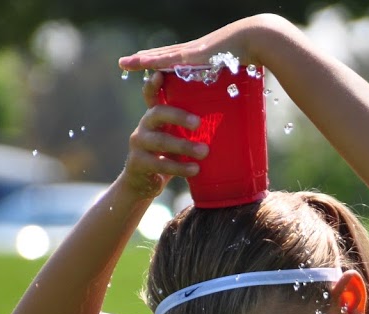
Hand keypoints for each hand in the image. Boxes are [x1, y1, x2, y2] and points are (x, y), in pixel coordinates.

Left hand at [117, 18, 263, 71]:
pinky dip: (152, 61)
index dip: (162, 60)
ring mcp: (192, 52)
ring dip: (141, 60)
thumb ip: (238, 80)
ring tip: (124, 63)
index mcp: (203, 56)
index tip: (150, 64)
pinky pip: (167, 59)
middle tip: (127, 62)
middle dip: (145, 59)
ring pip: (160, 56)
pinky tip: (138, 62)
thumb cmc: (255, 53)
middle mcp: (194, 52)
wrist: (258, 39)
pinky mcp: (193, 56)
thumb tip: (245, 92)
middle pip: (163, 55)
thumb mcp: (242, 69)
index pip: (177, 58)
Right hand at [120, 71, 207, 198]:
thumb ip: (190, 130)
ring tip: (204, 152)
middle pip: (158, 113)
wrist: (143, 183)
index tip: (160, 74)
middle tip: (198, 122)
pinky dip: (180, 167)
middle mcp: (144, 125)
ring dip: (184, 146)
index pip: (151, 95)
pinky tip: (194, 170)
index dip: (154, 85)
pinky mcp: (139, 163)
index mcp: (155, 116)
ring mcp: (139, 143)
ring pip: (161, 140)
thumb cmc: (168, 156)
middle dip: (178, 116)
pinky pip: (160, 163)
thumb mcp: (176, 139)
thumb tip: (229, 122)